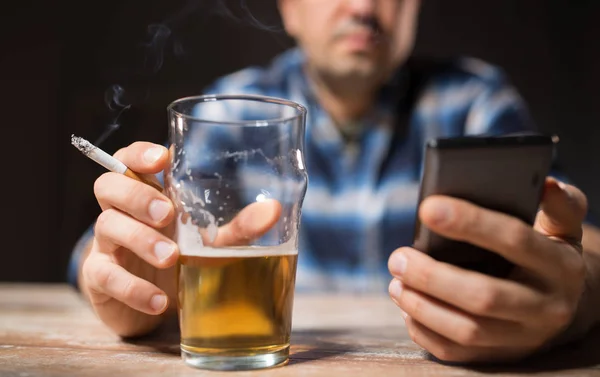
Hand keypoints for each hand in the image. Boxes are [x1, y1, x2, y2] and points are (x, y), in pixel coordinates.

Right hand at [81, 142, 280, 336]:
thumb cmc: (185, 258)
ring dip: (139, 239)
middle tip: (168, 213)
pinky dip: (133, 287)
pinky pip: (104, 275)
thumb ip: (240, 226)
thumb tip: (274, 209)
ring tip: (171, 257)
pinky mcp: (100, 278)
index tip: (162, 159)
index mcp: (147, 192)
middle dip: (137, 196)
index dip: (138, 154)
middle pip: (108, 186)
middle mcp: (122, 212)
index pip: (128, 159)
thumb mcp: (213, 242)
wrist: (157, 301)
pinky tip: (160, 299)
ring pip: (106, 226)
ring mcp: (107, 244)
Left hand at [388, 177, 587, 362]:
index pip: (514, 240)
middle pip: (483, 296)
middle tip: (397, 258)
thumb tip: (546, 184)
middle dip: (432, 276)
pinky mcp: (502, 356)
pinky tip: (406, 308)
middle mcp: (547, 307)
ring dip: (422, 306)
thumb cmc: (549, 253)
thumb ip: (560, 205)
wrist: (568, 304)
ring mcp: (524, 338)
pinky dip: (424, 330)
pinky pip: (457, 352)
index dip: (470, 222)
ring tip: (395, 282)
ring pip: (467, 330)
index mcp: (560, 265)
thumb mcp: (563, 227)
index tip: (427, 208)